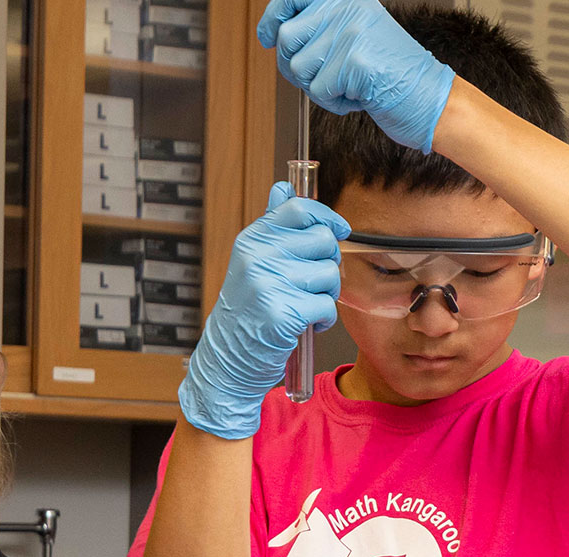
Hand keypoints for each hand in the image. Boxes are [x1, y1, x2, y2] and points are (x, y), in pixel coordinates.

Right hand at [179, 181, 348, 437]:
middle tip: (311, 283)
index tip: (340, 229)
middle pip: (324, 242)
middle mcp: (258, 257)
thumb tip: (285, 186)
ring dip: (327, 294)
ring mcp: (268, 284)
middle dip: (328, 264)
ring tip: (304, 306)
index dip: (327, 216)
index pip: (299, 209)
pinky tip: (306, 324)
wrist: (228, 359)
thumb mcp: (253, 262)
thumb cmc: (248, 310)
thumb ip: (273, 225)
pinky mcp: (282, 313)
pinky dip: (324, 319)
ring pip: (330, 274)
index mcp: (252, 239)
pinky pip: (327, 305)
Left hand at [257, 0, 457, 149]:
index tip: (266, 36)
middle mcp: (346, 8)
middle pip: (287, 37)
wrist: (431, 98)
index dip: (272, 18)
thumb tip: (276, 33)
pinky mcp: (353, 61)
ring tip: (346, 86)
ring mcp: (350, 32)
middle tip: (321, 77)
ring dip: (316, 86)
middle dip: (294, 65)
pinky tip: (357, 97)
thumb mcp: (357, 35)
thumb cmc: (394, 75)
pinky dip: (333, 103)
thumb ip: (322, 27)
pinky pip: (318, 90)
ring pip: (298, 66)